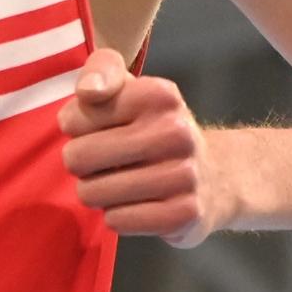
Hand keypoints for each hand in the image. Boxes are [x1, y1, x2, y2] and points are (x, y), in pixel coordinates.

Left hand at [58, 47, 224, 247]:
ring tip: (118, 182)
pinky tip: (136, 203)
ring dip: (97, 192)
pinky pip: (116, 220)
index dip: (75, 126)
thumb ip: (102, 71)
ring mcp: (183, 175)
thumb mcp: (133, 89)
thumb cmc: (156, 129)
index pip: (75, 116)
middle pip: (78, 157)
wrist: (217, 175)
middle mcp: (175, 132)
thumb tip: (87, 91)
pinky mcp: (183, 214)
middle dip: (80, 163)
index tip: (95, 128)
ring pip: (93, 193)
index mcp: (158, 95)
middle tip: (100, 162)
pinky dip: (117, 215)